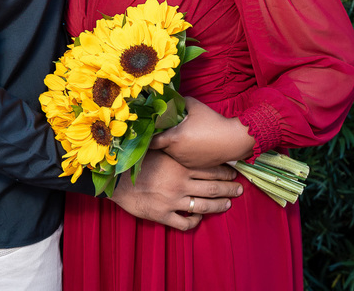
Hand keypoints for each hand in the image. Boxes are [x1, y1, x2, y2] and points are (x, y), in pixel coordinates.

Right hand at [110, 150, 241, 231]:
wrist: (114, 179)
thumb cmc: (134, 160)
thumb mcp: (156, 147)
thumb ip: (171, 144)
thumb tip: (182, 130)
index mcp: (180, 165)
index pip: (210, 169)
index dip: (224, 172)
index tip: (233, 173)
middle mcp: (180, 184)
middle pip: (213, 188)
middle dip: (229, 189)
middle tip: (239, 190)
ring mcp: (173, 201)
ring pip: (203, 206)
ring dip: (218, 206)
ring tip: (227, 204)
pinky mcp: (163, 215)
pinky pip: (184, 222)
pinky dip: (194, 222)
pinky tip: (199, 220)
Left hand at [149, 96, 255, 169]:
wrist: (232, 140)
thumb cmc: (212, 122)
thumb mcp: (194, 105)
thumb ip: (180, 102)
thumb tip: (171, 99)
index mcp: (174, 138)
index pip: (151, 141)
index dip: (149, 136)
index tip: (150, 130)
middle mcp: (176, 152)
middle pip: (162, 147)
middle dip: (163, 139)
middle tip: (170, 129)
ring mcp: (184, 161)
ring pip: (172, 153)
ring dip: (174, 146)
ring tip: (185, 136)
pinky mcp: (193, 166)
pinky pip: (182, 159)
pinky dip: (184, 152)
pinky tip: (193, 144)